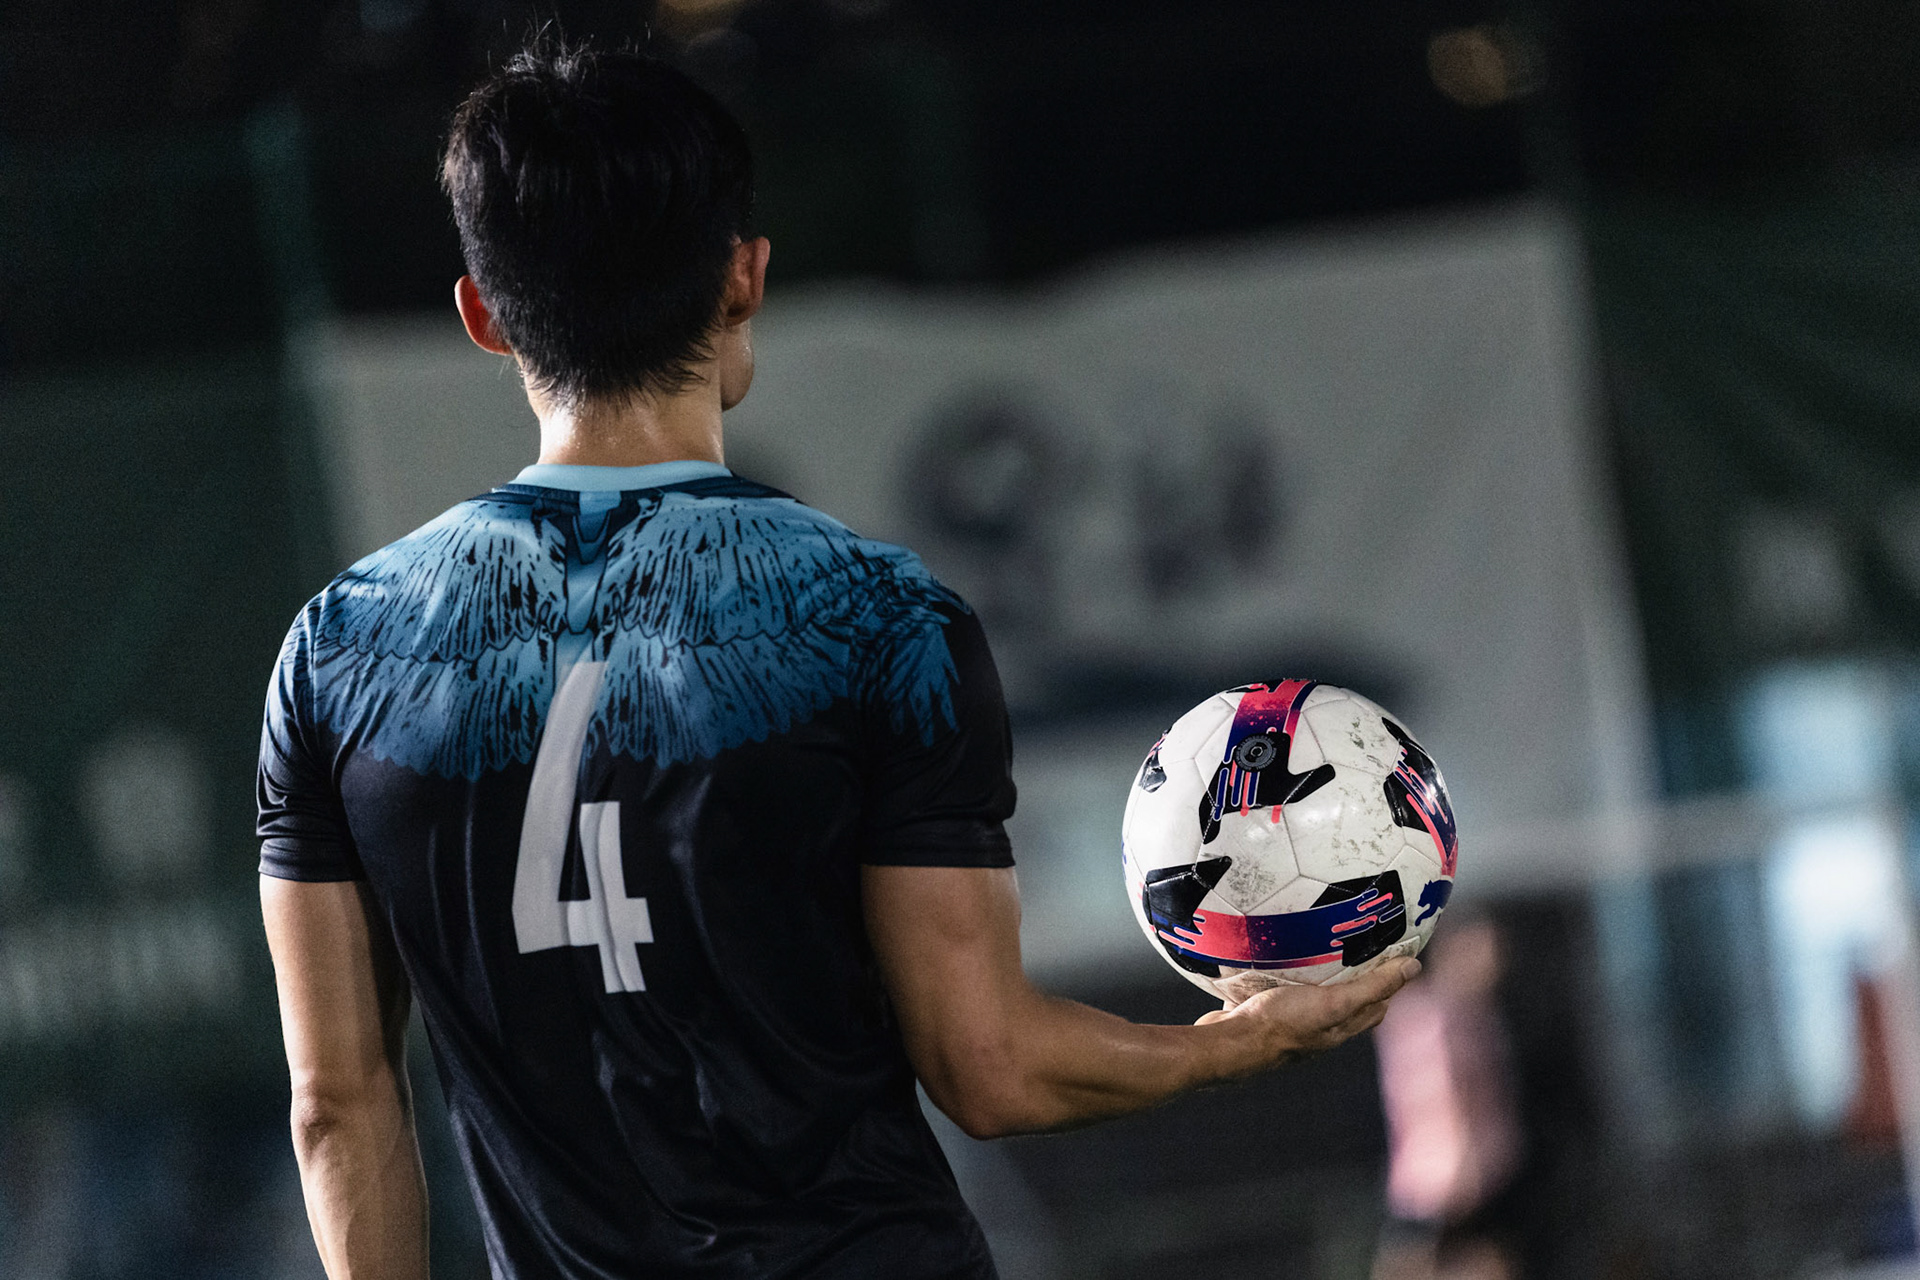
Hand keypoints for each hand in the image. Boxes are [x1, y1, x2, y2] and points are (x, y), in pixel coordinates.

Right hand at [1195, 957, 1418, 1067]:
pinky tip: (1274, 959)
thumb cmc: (1281, 1024)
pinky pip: (1277, 992)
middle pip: (1345, 1002)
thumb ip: (1371, 987)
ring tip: (1316, 945)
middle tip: (1356, 942)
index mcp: (1338, 1029)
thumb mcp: (1333, 1002)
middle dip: (1354, 976)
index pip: (1374, 1007)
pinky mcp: (1260, 1015)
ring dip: (1316, 976)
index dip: (1386, 984)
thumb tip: (1413, 968)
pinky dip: (1282, 976)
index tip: (1391, 952)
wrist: (1227, 1044)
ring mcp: (1288, 1024)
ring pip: (1310, 997)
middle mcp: (1318, 1031)